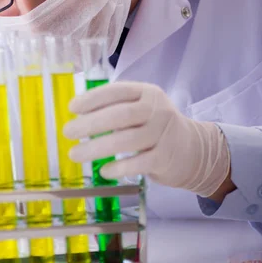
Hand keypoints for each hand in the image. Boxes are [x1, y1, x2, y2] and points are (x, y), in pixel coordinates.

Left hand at [63, 82, 230, 197]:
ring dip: (96, 148)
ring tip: (75, 154)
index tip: (71, 108)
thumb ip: (114, 108)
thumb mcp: (140, 109)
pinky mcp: (166, 158)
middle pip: (119, 115)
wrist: (193, 150)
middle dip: (90, 124)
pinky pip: (137, 163)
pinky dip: (118, 168)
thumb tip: (77, 117)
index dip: (92, 99)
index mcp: (146, 93)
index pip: (116, 91)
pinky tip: (103, 171)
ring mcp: (163, 134)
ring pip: (126, 141)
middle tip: (67, 132)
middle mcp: (157, 110)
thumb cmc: (154, 127)